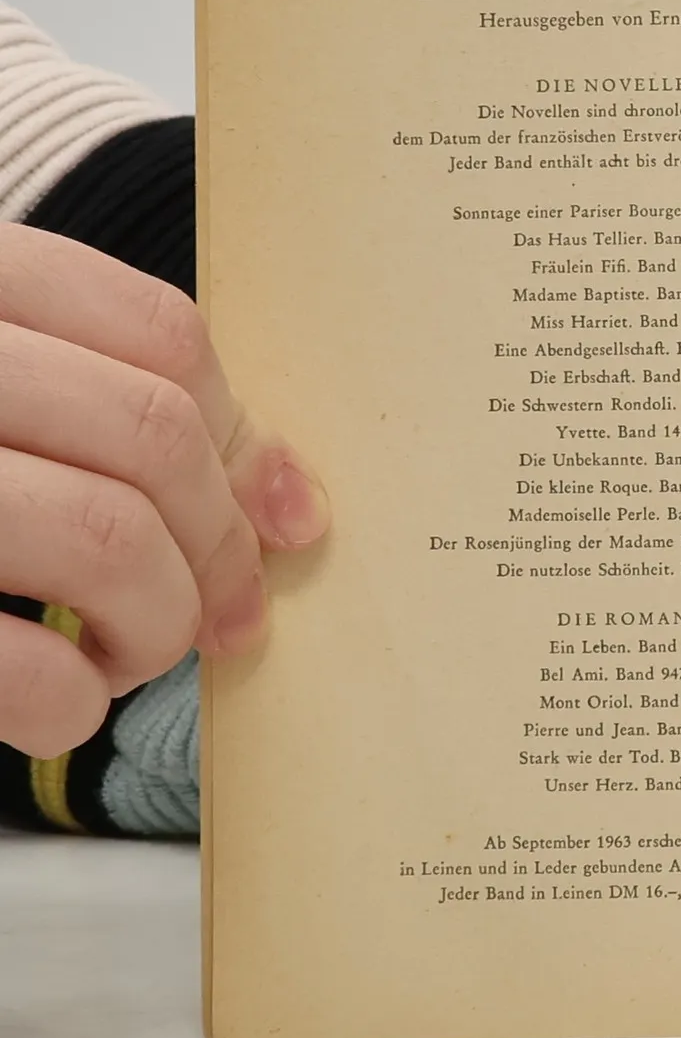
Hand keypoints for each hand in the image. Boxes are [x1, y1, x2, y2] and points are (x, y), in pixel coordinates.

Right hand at [0, 226, 328, 758]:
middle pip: (150, 435)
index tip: (282, 522)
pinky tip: (57, 704)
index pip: (158, 333)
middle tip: (215, 617)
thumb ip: (116, 419)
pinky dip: (71, 703)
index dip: (242, 440)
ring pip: (105, 536)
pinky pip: (16, 665)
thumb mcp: (6, 399)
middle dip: (217, 548)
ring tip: (129, 657)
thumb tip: (294, 507)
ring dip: (158, 624)